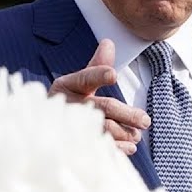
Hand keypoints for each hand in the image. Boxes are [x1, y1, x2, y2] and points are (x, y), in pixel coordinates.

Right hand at [49, 39, 150, 154]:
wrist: (46, 130)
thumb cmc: (70, 102)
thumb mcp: (79, 82)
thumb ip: (97, 66)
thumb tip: (109, 43)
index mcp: (67, 85)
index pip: (85, 78)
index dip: (98, 74)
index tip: (113, 74)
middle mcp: (67, 105)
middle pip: (101, 107)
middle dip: (126, 114)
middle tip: (145, 120)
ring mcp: (68, 127)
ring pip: (102, 129)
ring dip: (123, 132)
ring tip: (136, 135)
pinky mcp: (72, 146)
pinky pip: (98, 147)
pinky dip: (116, 149)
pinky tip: (129, 147)